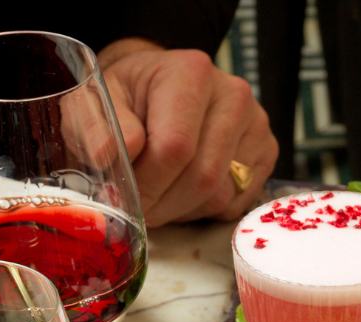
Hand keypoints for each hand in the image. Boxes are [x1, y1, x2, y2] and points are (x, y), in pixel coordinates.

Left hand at [97, 40, 278, 227]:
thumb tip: (110, 155)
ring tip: (157, 191)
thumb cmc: (126, 97)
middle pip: (202, 177)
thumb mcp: (96, 102)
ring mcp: (256, 125)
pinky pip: (234, 204)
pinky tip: (182, 189)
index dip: (145, 184)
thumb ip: (94, 127)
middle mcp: (233, 95)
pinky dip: (202, 209)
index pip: (175, 148)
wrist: (156, 88)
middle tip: (137, 204)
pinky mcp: (266, 152)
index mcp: (191, 73)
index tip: (121, 195)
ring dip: (179, 209)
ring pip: (219, 196)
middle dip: (161, 204)